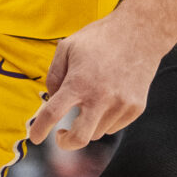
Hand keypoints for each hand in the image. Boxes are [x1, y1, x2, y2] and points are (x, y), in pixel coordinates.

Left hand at [26, 9, 168, 150]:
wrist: (141, 33)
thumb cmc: (100, 38)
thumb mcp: (68, 47)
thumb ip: (54, 76)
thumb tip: (51, 100)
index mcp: (78, 82)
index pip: (52, 114)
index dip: (39, 130)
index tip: (35, 138)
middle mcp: (100, 97)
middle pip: (79, 138)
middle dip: (66, 143)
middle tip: (62, 136)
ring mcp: (121, 104)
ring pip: (97, 132)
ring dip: (89, 123)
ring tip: (94, 99)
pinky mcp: (136, 107)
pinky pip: (114, 126)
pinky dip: (106, 119)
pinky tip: (110, 97)